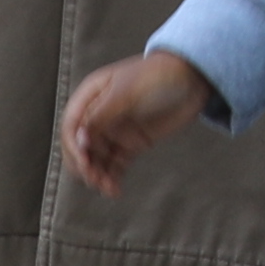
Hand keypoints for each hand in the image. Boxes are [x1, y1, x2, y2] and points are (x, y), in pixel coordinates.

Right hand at [58, 48, 214, 193]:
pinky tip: (115, 190)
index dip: (74, 145)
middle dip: (85, 164)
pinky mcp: (130, 144)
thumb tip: (79, 139)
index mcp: (91, 95)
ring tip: (108, 188)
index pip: (72, 124)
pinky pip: (115, 164)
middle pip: (81, 145)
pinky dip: (112, 177)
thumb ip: (102, 115)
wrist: (193, 78)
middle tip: (96, 179)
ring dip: (98, 174)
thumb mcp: (127, 92)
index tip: (85, 163)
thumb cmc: (157, 75)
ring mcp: (115, 130)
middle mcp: (99, 114)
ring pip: (97, 158)